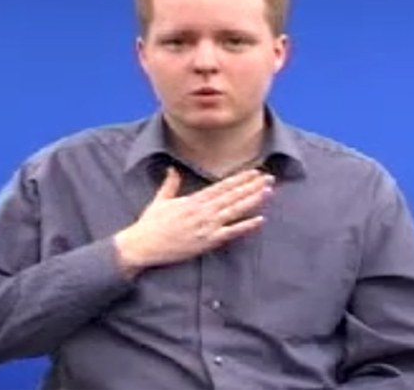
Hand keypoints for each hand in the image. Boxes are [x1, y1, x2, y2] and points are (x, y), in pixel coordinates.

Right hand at [114, 166, 273, 278]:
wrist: (143, 245)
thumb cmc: (150, 224)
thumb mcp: (160, 200)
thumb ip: (170, 184)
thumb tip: (172, 169)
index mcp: (193, 200)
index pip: (222, 186)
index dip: (240, 178)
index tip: (254, 171)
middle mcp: (203, 211)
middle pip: (233, 195)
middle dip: (252, 186)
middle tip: (269, 177)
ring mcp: (206, 226)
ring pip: (235, 210)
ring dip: (253, 200)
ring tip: (269, 191)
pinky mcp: (207, 242)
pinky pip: (231, 233)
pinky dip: (246, 226)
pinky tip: (260, 220)